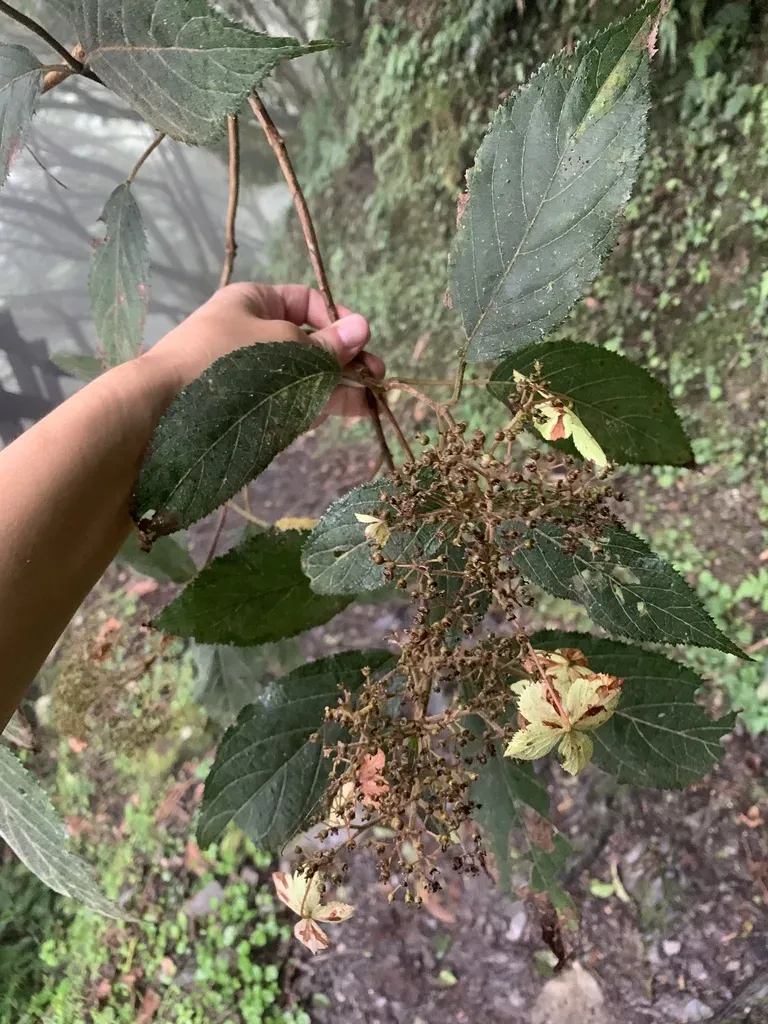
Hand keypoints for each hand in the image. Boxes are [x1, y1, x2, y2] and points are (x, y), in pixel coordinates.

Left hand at [142, 282, 384, 417]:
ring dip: (340, 386)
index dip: (338, 318)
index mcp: (254, 302)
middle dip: (346, 359)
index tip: (361, 340)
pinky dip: (321, 405)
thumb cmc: (221, 364)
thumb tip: (364, 328)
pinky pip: (294, 401)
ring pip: (306, 376)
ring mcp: (254, 375)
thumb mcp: (283, 347)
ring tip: (371, 401)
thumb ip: (326, 345)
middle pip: (312, 343)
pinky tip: (347, 411)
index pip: (307, 302)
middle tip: (377, 378)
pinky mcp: (252, 410)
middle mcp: (255, 335)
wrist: (161, 413)